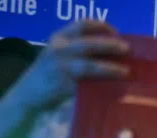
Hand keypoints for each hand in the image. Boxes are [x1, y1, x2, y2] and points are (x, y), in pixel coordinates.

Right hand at [11, 19, 129, 110]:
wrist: (28, 94)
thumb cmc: (50, 74)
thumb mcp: (60, 55)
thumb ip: (78, 51)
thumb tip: (112, 52)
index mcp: (59, 37)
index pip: (83, 24)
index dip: (102, 27)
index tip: (117, 33)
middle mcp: (59, 49)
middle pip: (89, 43)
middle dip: (111, 46)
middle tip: (127, 50)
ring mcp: (60, 67)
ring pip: (89, 65)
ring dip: (110, 68)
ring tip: (126, 72)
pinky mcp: (62, 85)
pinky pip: (86, 85)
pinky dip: (101, 86)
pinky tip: (114, 88)